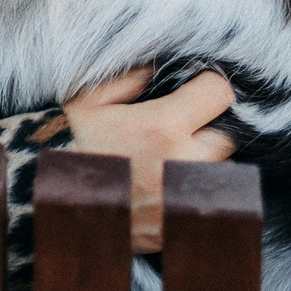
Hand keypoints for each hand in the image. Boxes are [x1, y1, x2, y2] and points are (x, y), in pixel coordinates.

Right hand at [61, 67, 235, 252]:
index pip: (220, 92)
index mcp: (162, 127)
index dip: (206, 86)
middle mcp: (184, 162)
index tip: (192, 90)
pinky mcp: (187, 222)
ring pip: (221, 168)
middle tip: (181, 126)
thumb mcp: (86, 101)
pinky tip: (170, 181)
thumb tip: (159, 68)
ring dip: (204, 159)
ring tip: (171, 156)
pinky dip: (196, 187)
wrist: (63, 208)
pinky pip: (210, 197)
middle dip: (208, 126)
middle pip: (228, 134)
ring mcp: (188, 197)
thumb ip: (124, 76)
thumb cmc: (77, 148)